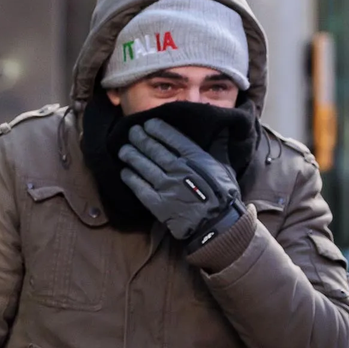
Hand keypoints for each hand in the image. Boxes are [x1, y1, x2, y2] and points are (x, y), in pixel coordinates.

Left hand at [118, 119, 244, 250]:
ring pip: (144, 166)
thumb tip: (221, 127)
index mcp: (195, 159)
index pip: (173, 138)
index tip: (148, 124)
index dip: (158, 130)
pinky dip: (131, 179)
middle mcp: (178, 169)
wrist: (216, 224)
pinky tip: (125, 172)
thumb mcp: (225, 167)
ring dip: (131, 156)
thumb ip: (219, 146)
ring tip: (123, 149)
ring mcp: (166, 186)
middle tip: (131, 132)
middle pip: (154, 150)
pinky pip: (140, 188)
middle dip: (140, 139)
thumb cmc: (223, 195)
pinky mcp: (158, 204)